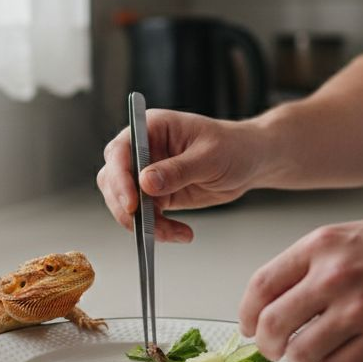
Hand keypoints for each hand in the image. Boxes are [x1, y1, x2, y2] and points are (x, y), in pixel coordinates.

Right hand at [95, 109, 264, 242]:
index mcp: (151, 128)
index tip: (132, 203)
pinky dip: (158, 229)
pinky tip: (181, 233)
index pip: (120, 151)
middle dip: (126, 206)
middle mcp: (143, 149)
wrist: (249, 161)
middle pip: (113, 179)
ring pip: (125, 202)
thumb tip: (146, 182)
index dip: (120, 178)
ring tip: (173, 233)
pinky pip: (145, 216)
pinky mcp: (156, 195)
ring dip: (143, 223)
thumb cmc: (232, 147)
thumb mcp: (209, 156)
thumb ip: (178, 170)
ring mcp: (147, 173)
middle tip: (146, 226)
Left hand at [238, 215, 362, 361]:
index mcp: (322, 245)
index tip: (248, 325)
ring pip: (301, 353)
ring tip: (310, 355)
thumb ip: (313, 262)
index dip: (246, 313)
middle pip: (272, 324)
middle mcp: (335, 276)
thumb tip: (278, 297)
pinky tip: (338, 358)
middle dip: (267, 344)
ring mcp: (359, 310)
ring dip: (300, 361)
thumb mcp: (352, 235)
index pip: (261, 285)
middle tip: (273, 349)